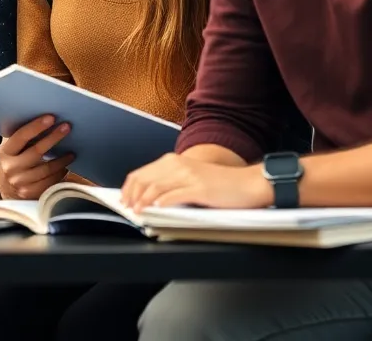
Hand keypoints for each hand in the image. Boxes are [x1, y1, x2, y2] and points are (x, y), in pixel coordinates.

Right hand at [0, 114, 74, 199]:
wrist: (8, 187)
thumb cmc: (14, 160)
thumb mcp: (11, 147)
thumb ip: (20, 134)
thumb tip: (38, 113)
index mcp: (5, 152)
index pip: (21, 136)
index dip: (36, 126)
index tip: (51, 117)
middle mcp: (10, 167)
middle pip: (36, 151)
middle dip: (53, 137)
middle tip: (67, 127)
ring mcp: (20, 182)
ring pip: (46, 169)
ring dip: (62, 159)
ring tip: (72, 152)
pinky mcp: (29, 193)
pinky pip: (49, 182)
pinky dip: (59, 174)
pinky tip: (65, 167)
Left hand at [121, 153, 272, 212]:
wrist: (249, 183)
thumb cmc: (222, 184)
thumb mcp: (192, 178)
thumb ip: (172, 182)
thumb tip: (150, 197)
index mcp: (175, 162)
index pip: (142, 172)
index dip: (129, 187)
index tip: (123, 199)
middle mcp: (179, 165)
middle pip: (145, 179)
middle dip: (131, 195)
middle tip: (126, 208)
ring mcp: (189, 176)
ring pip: (156, 187)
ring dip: (142, 200)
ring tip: (136, 211)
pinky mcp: (200, 188)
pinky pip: (175, 195)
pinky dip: (162, 202)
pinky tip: (155, 209)